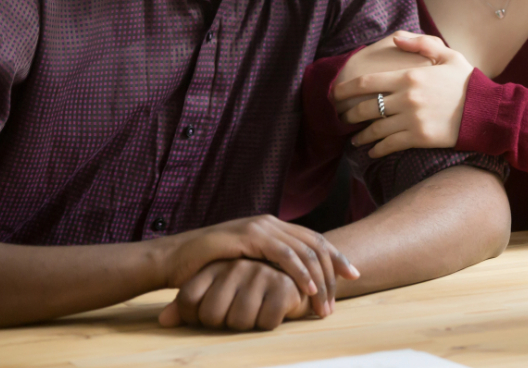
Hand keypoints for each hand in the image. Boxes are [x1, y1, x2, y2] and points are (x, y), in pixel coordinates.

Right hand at [157, 215, 358, 318]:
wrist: (173, 260)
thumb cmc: (208, 267)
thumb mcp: (246, 265)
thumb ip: (269, 266)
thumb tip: (296, 282)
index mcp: (274, 227)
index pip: (314, 240)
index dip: (336, 258)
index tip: (354, 277)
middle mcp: (271, 223)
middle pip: (316, 244)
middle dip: (333, 272)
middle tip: (339, 300)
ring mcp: (260, 227)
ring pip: (304, 250)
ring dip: (319, 279)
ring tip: (326, 304)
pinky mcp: (248, 237)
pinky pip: (282, 255)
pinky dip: (299, 273)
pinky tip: (308, 290)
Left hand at [332, 32, 472, 158]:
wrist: (486, 111)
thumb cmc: (467, 82)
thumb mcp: (448, 55)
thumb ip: (421, 43)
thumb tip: (395, 38)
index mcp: (409, 76)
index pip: (366, 83)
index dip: (345, 89)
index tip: (335, 94)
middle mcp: (406, 98)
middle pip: (365, 107)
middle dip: (348, 114)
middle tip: (342, 118)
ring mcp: (410, 119)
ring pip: (374, 129)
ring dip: (359, 136)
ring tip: (354, 139)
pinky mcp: (418, 138)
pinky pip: (388, 145)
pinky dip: (376, 150)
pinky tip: (371, 152)